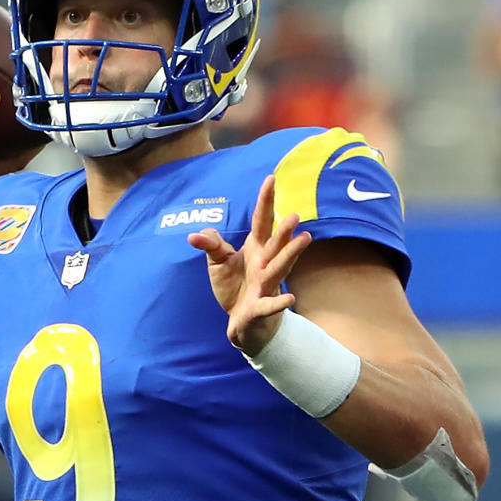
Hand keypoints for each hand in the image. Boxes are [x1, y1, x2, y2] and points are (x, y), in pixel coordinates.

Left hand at [187, 174, 311, 356]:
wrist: (243, 322)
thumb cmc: (235, 287)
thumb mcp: (218, 263)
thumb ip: (211, 245)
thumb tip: (194, 234)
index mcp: (255, 249)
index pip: (261, 221)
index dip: (266, 201)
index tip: (271, 178)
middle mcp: (264, 264)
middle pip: (274, 243)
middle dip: (284, 230)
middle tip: (294, 214)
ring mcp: (265, 285)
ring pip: (279, 268)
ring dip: (291, 253)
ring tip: (305, 238)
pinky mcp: (260, 307)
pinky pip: (270, 304)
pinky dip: (279, 302)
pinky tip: (291, 299)